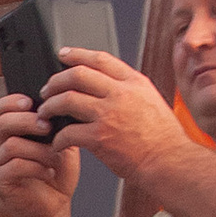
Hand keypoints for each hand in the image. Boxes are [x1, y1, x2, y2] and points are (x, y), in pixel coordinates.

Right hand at [0, 87, 80, 216]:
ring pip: (11, 144)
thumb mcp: (62, 144)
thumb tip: (62, 107)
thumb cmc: (57, 176)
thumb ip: (59, 126)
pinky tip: (48, 172)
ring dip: (38, 149)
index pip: (1, 109)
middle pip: (3, 122)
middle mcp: (0, 145)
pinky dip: (36, 167)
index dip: (13, 102)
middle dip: (28, 121)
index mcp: (13, 132)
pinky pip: (14, 166)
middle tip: (47, 127)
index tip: (32, 102)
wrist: (54, 207)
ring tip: (54, 157)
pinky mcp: (0, 181)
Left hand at [34, 48, 187, 188]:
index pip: (100, 59)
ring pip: (67, 100)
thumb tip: (109, 84)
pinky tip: (57, 142)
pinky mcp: (99, 138)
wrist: (170, 162)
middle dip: (56, 81)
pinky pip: (68, 132)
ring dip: (50, 106)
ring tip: (45, 112)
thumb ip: (130, 90)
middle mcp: (121, 94)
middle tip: (47, 90)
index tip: (63, 54)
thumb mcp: (151, 101)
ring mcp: (109, 115)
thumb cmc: (163, 138)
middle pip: (78, 75)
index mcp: (134, 83)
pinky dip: (58, 138)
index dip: (77, 54)